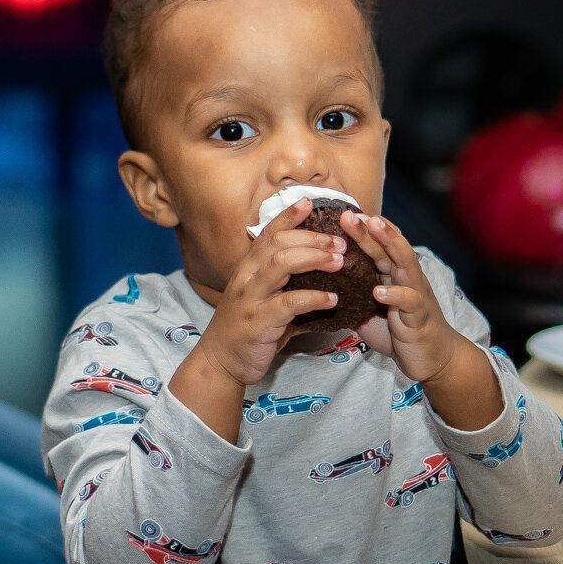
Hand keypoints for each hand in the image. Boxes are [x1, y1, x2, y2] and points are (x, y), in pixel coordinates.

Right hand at [191, 198, 343, 387]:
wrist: (222, 361)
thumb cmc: (249, 329)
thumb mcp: (265, 300)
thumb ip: (287, 284)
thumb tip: (322, 274)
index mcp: (248, 269)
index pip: (267, 234)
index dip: (287, 216)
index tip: (308, 202)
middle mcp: (247, 278)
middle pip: (278, 244)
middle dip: (312, 238)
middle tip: (341, 241)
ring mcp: (251, 299)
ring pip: (280, 264)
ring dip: (313, 258)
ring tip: (339, 262)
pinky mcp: (259, 322)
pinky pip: (289, 304)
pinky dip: (314, 298)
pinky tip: (332, 300)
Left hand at [339, 212, 460, 382]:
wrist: (433, 357)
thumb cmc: (400, 330)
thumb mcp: (370, 308)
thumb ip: (353, 292)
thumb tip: (320, 283)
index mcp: (393, 273)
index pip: (379, 244)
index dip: (361, 229)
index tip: (338, 214)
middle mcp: (406, 277)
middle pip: (388, 246)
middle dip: (369, 228)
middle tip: (348, 213)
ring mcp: (416, 293)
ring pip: (404, 262)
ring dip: (388, 243)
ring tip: (372, 228)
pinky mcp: (419, 316)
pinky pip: (409, 301)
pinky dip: (395, 294)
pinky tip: (379, 291)